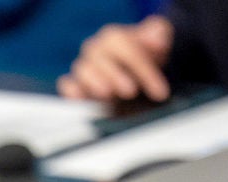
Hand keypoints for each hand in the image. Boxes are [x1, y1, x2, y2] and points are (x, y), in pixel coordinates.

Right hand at [58, 15, 174, 103]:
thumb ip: (159, 35)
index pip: (126, 48)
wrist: (134, 65)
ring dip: (94, 83)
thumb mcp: (158, 40)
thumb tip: (157, 40)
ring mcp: (83, 68)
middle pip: (100, 59)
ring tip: (107, 96)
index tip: (159, 90)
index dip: (143, 69)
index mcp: (112, 36)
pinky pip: (68, 85)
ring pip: (83, 71)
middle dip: (115, 75)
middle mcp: (94, 50)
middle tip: (131, 91)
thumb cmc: (145, 53)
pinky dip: (72, 92)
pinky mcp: (75, 85)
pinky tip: (81, 99)